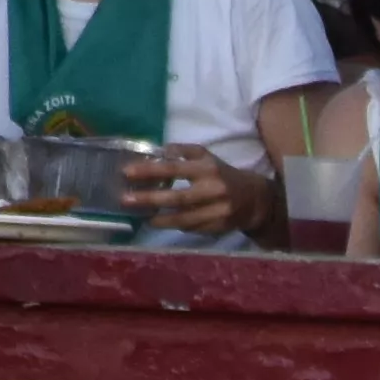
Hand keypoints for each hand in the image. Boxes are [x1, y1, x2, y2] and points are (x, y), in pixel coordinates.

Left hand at [128, 146, 276, 237]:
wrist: (253, 199)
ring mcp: (217, 211)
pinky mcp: (218, 226)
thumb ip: (184, 152)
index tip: (127, 172)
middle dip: (149, 199)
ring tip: (144, 217)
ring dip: (161, 219)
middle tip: (126, 200)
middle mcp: (212, 190)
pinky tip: (164, 223)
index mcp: (207, 169)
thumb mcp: (207, 157)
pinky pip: (193, 228)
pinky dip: (177, 226)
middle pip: (177, 197)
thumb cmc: (222, 174)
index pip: (174, 168)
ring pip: (184, 218)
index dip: (150, 171)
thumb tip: (159, 151)